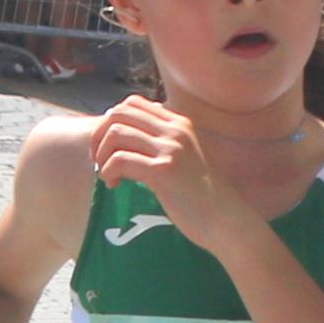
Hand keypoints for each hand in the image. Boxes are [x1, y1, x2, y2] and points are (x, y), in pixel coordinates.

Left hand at [89, 95, 255, 253]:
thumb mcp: (184, 158)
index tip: (107, 146)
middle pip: (119, 113)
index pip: (132, 103)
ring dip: (102, 155)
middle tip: (99, 160)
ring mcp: (171, 148)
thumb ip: (161, 143)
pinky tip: (114, 185)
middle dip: (100, 136)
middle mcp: (175, 130)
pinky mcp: (164, 170)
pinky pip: (120, 160)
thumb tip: (121, 136)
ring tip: (108, 175)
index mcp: (179, 123)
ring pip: (116, 133)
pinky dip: (108, 172)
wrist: (224, 219)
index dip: (111, 122)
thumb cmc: (200, 195)